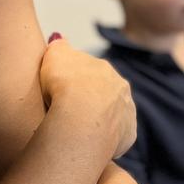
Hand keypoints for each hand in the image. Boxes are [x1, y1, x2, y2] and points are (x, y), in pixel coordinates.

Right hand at [39, 38, 135, 158]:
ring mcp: (126, 111)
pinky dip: (105, 140)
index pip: (89, 73)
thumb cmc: (65, 84)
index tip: (62, 91)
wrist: (81, 117)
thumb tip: (59, 39)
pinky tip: (89, 144)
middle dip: (91, 100)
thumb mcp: (55, 55)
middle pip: (104, 93)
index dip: (74, 82)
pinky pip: (117, 137)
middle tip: (70, 112)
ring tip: (79, 131)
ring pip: (113, 115)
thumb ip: (58, 46)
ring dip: (100, 120)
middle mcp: (120, 87)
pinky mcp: (128, 135)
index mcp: (103, 68)